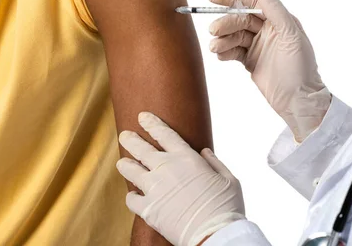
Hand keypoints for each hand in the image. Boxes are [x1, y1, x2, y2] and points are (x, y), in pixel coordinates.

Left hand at [117, 112, 245, 245]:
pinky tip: (134, 194)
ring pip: (129, 169)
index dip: (151, 123)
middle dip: (130, 139)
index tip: (142, 117)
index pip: (163, 133)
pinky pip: (131, 199)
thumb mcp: (228, 179)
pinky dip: (131, 196)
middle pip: (140, 148)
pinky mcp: (148, 209)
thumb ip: (215, 163)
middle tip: (125, 135)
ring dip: (125, 164)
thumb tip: (204, 152)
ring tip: (123, 162)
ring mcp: (154, 188)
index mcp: (186, 157)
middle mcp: (166, 168)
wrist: (215, 234)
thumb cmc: (227, 207)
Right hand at [207, 0, 331, 141]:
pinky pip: (233, 51)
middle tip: (213, 30)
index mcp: (279, 20)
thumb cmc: (301, 70)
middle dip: (225, 23)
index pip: (252, 2)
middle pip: (239, 19)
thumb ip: (277, 12)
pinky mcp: (250, 60)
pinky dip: (224, 51)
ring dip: (222, 39)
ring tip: (215, 48)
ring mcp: (258, 45)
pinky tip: (220, 55)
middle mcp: (267, 30)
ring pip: (234, 35)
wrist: (298, 101)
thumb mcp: (292, 37)